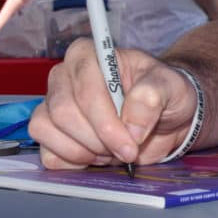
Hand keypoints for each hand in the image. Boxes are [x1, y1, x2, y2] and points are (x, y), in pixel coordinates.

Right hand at [30, 37, 197, 168]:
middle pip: (63, 113)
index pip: (85, 90)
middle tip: (126, 150)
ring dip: (84, 151)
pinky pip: (47, 153)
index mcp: (87, 55)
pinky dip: (72, 163)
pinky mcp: (49, 133)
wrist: (164, 119)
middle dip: (98, 140)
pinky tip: (96, 157)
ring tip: (112, 151)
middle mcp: (63, 76)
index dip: (106, 122)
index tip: (131, 144)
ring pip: (48, 131)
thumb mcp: (170, 87)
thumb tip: (130, 125)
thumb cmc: (162, 94)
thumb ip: (152, 95)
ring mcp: (52, 104)